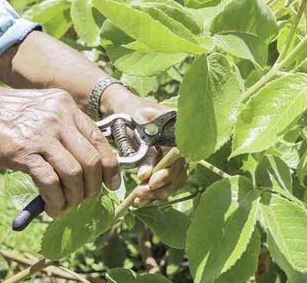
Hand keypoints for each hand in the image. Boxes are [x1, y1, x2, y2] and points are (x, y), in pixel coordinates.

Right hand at [0, 87, 119, 216]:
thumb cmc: (6, 117)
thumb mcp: (41, 110)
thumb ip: (63, 128)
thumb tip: (84, 162)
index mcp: (65, 106)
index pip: (100, 139)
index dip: (110, 166)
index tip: (111, 184)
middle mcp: (59, 118)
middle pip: (91, 160)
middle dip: (93, 187)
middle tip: (85, 200)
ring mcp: (42, 135)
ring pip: (74, 174)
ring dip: (74, 198)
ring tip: (65, 207)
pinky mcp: (25, 153)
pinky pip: (51, 183)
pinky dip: (56, 201)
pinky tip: (51, 208)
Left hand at [100, 86, 188, 206]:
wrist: (124, 108)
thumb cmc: (130, 112)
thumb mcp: (136, 126)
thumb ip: (143, 150)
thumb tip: (145, 175)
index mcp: (178, 130)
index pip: (179, 155)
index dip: (168, 171)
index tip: (152, 181)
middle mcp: (181, 144)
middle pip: (179, 171)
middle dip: (161, 186)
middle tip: (141, 192)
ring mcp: (175, 156)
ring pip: (174, 180)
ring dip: (158, 192)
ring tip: (139, 198)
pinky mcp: (166, 165)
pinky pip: (166, 182)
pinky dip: (154, 192)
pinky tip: (140, 199)